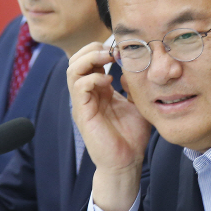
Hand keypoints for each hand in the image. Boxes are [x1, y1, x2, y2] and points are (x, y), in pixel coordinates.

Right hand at [67, 43, 150, 210]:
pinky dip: (92, 77)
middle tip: (112, 50)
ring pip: (73, 69)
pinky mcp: (82, 113)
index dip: (102, 49)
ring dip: (89, 58)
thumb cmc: (132, 136)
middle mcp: (88, 94)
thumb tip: (133, 67)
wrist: (127, 162)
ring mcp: (83, 103)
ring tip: (107, 58)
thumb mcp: (137, 104)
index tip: (121, 48)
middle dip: (92, 49)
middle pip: (77, 60)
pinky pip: (79, 86)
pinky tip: (107, 80)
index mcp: (99, 90)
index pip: (90, 60)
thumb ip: (134, 86)